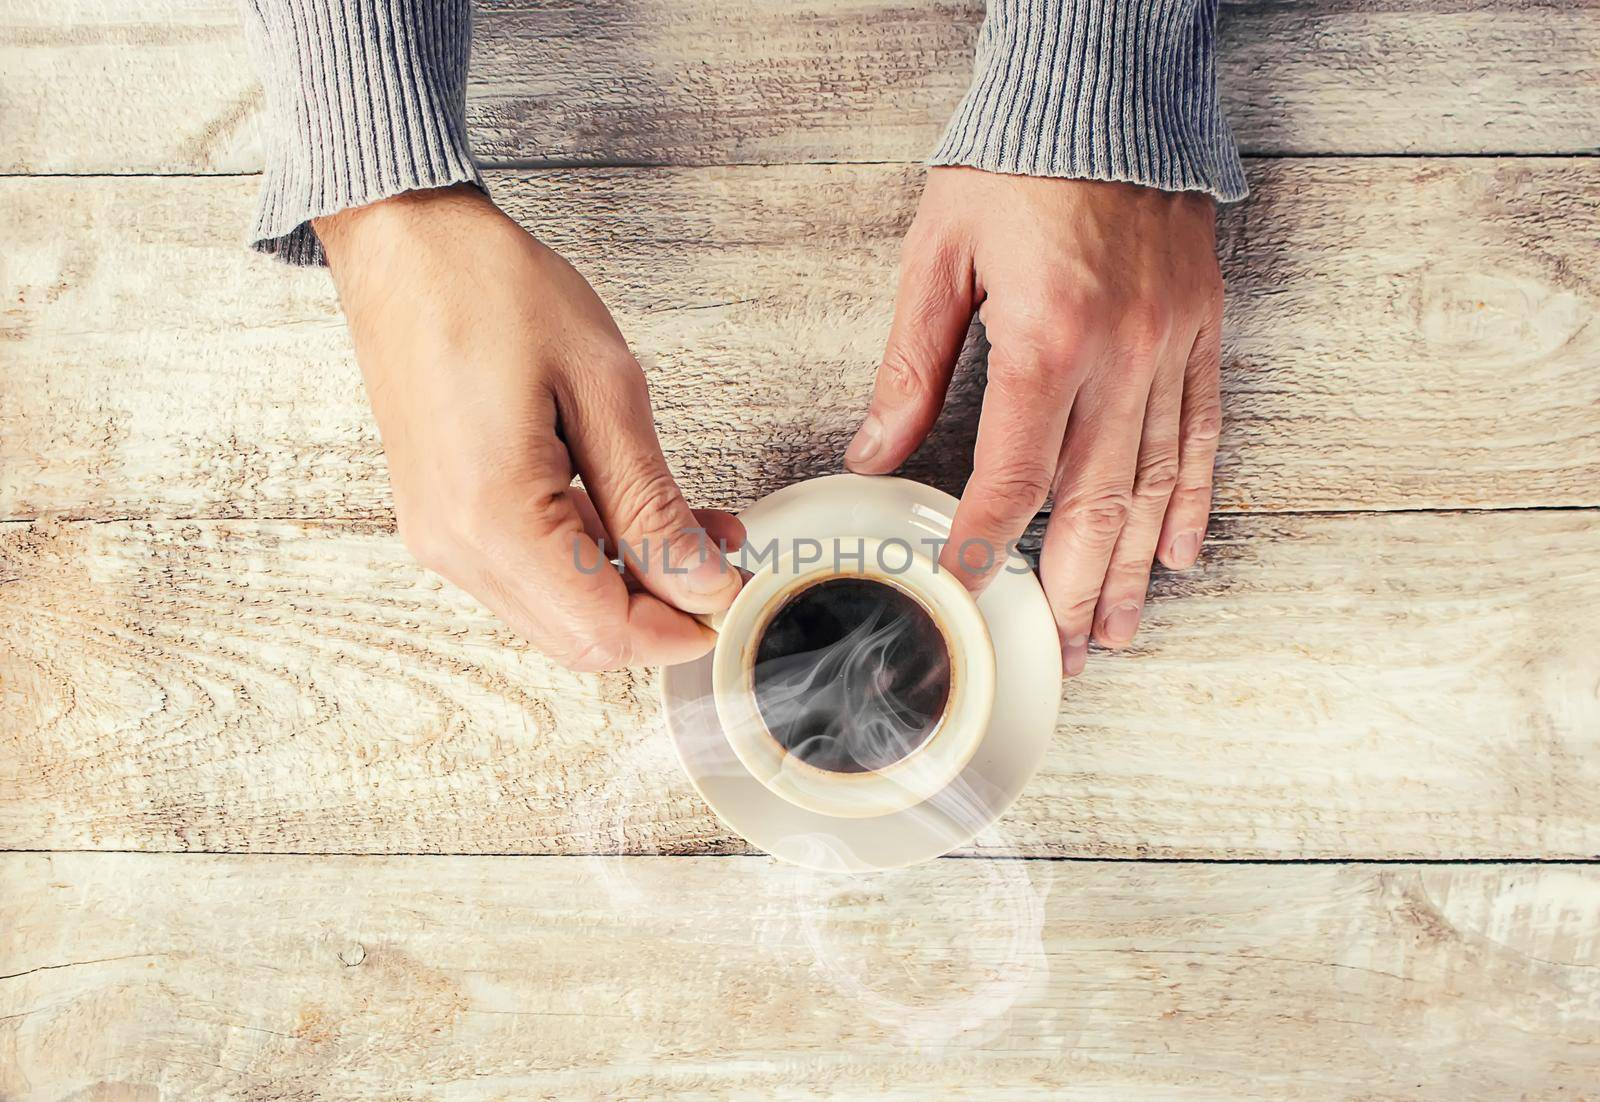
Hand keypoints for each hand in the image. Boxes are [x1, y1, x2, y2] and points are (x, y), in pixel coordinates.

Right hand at [316, 185, 742, 670]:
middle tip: (723, 561)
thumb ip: (652, 502)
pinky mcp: (443, 518)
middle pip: (579, 638)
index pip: (602, 630)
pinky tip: (634, 514)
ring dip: (631, 584)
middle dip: (662, 612)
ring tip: (694, 526)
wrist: (404, 241)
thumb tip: (699, 580)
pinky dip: (590, 559)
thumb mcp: (604, 388)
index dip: (680, 627)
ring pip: (557, 611)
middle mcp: (454, 545)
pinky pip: (529, 571)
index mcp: (492, 516)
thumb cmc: (490, 288)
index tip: (734, 593)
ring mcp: (441, 537)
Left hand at [846, 168, 1222, 676]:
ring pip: (1155, 485)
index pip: (1014, 477)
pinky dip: (1194, 500)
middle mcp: (1121, 355)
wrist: (1104, 88)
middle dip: (1071, 588)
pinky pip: (1203, 433)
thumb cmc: (1014, 163)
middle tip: (1059, 652)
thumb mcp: (936, 257)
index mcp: (1046, 339)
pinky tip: (1178, 553)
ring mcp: (1172, 347)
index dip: (984, 545)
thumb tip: (876, 451)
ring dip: (1131, 568)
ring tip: (1115, 631)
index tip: (965, 588)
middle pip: (1095, 503)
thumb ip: (910, 365)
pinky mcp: (1201, 332)